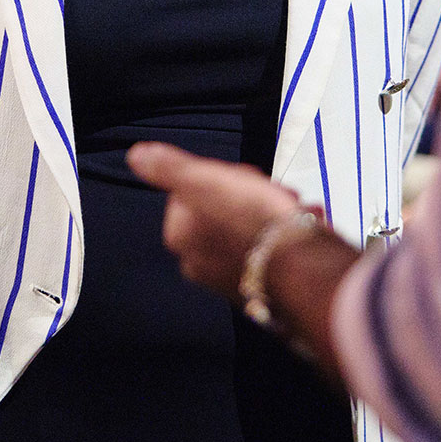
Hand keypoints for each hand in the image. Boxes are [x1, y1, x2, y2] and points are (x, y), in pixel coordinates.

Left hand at [127, 142, 304, 301]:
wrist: (302, 269)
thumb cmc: (254, 222)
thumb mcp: (205, 179)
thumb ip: (169, 167)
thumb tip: (138, 155)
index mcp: (180, 234)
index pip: (193, 187)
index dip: (221, 175)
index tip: (241, 178)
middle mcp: (198, 261)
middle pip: (222, 207)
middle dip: (251, 195)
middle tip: (270, 193)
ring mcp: (229, 276)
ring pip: (250, 227)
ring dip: (274, 213)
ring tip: (292, 210)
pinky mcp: (260, 286)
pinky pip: (271, 249)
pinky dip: (286, 236)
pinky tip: (302, 227)